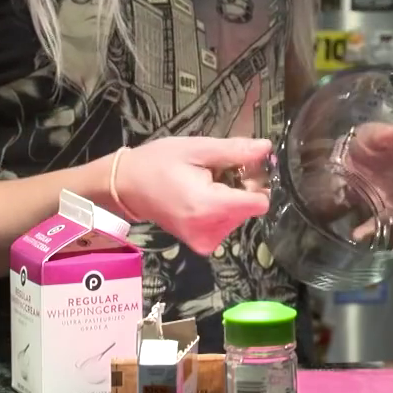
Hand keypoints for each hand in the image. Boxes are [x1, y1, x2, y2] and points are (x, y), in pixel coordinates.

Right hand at [112, 137, 273, 255]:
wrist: (126, 186)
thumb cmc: (159, 162)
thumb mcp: (198, 148)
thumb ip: (235, 151)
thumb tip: (267, 148)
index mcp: (209, 206)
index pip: (260, 203)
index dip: (258, 182)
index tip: (245, 167)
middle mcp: (209, 230)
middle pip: (250, 208)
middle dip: (242, 188)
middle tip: (218, 171)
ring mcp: (205, 241)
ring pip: (239, 216)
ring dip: (231, 198)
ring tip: (206, 183)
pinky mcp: (201, 244)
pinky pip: (226, 224)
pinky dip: (221, 210)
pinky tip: (202, 196)